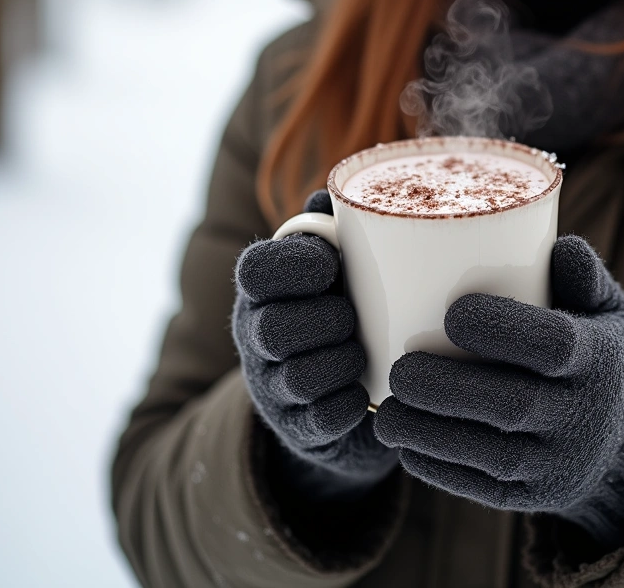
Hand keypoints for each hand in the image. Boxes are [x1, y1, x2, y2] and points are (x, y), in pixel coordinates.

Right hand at [233, 191, 396, 488]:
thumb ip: (338, 226)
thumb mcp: (338, 263)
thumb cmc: (343, 304)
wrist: (346, 388)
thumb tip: (340, 194)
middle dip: (327, 320)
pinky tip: (366, 391)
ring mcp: (271, 387)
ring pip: (298, 376)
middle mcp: (256, 335)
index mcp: (264, 286)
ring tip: (364, 352)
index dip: (295, 265)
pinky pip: (321, 420)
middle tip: (355, 315)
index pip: (256, 268)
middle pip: (274, 327)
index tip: (333, 264)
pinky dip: (350, 403)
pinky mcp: (297, 429)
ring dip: (342, 361)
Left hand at [372, 235, 623, 544]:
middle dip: (447, 387)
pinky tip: (404, 442)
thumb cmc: (593, 348)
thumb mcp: (603, 307)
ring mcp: (560, 462)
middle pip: (512, 405)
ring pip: (491, 453)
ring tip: (387, 411)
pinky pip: (483, 488)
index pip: (553, 344)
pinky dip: (438, 467)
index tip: (452, 313)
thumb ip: (581, 273)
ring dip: (430, 433)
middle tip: (401, 367)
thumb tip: (558, 243)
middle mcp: (584, 415)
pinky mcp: (535, 496)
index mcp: (599, 358)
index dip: (502, 328)